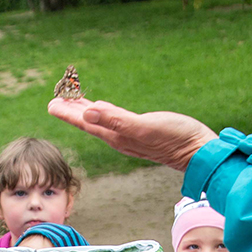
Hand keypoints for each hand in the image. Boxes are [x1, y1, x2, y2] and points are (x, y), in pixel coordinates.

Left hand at [47, 98, 217, 171]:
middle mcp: (120, 138)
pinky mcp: (141, 132)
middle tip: (56, 99)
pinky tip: (103, 110)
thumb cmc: (175, 138)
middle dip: (73, 111)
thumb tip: (88, 112)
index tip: (52, 104)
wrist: (199, 152)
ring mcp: (130, 137)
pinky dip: (103, 113)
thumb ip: (116, 120)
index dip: (68, 113)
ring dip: (86, 111)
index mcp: (117, 136)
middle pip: (90, 123)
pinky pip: (114, 121)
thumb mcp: (145, 127)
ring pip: (101, 122)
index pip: (86, 123)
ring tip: (74, 101)